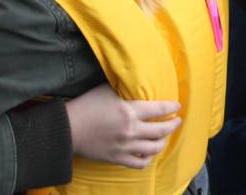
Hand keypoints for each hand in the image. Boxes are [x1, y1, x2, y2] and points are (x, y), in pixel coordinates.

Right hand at [66, 84, 180, 168]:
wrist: (68, 129)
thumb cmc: (87, 105)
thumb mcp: (108, 90)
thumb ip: (126, 88)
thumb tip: (138, 82)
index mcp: (130, 111)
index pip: (160, 109)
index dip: (172, 108)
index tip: (177, 107)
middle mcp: (131, 130)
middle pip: (162, 130)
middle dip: (173, 125)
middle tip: (177, 121)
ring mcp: (125, 147)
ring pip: (154, 148)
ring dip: (164, 141)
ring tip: (165, 137)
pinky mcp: (117, 158)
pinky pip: (139, 163)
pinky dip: (148, 158)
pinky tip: (149, 152)